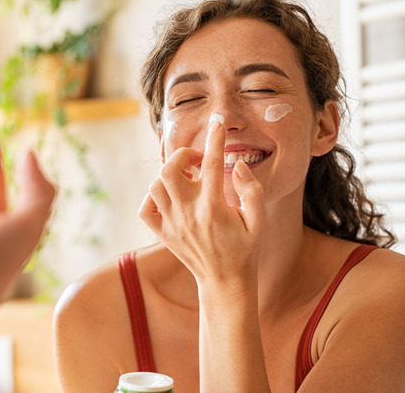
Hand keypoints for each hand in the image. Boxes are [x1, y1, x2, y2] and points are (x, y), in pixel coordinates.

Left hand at [138, 118, 265, 284]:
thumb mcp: (259, 220)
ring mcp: (172, 224)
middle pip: (170, 170)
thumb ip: (252, 190)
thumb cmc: (246, 249)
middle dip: (182, 156)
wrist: (225, 282)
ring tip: (187, 179)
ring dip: (169, 174)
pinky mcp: (162, 233)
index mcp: (214, 208)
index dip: (215, 138)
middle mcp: (189, 214)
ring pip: (155, 186)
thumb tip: (237, 165)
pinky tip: (170, 197)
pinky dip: (152, 197)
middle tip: (197, 160)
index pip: (211, 164)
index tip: (217, 123)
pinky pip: (145, 208)